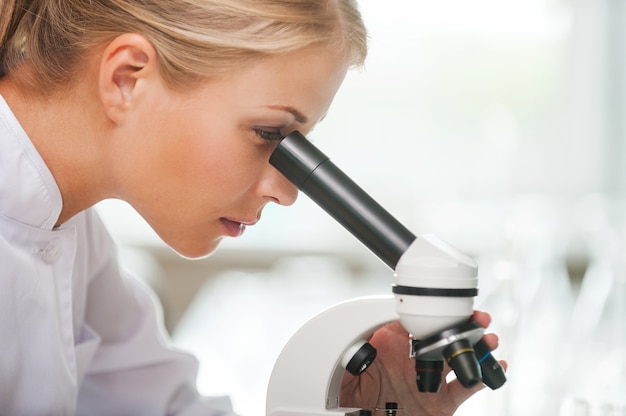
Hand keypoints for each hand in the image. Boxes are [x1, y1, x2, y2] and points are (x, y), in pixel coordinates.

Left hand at [340, 311, 505, 414]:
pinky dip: (484, 378)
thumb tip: (378, 315)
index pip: (421, 320)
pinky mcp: (440, 404)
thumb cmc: (347, 389)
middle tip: (479, 318)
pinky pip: (466, 389)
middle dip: (467, 324)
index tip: (452, 305)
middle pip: (447, 336)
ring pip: (461, 359)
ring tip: (490, 340)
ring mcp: (429, 381)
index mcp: (394, 343)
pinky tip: (496, 367)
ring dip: (479, 347)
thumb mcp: (349, 354)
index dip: (438, 311)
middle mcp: (414, 360)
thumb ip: (363, 333)